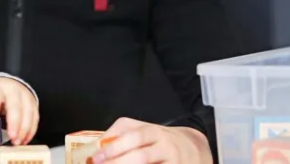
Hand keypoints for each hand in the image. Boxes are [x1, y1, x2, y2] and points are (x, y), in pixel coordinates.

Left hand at [0, 77, 38, 145]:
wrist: (7, 84)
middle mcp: (13, 90)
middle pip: (15, 106)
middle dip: (14, 123)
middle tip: (12, 137)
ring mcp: (25, 96)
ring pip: (28, 112)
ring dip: (24, 129)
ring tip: (18, 142)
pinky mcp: (33, 103)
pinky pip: (35, 117)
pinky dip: (31, 130)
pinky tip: (25, 140)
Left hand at [92, 117, 211, 163]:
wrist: (193, 149)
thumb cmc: (160, 140)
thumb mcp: (143, 129)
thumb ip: (120, 133)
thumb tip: (98, 144)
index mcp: (154, 132)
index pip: (134, 137)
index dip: (114, 147)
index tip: (97, 157)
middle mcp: (166, 147)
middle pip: (140, 156)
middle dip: (117, 163)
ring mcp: (173, 162)